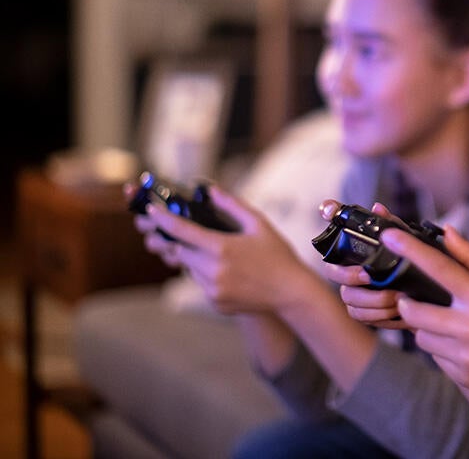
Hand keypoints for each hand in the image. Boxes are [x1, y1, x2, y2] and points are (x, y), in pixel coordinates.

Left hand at [131, 183, 315, 314]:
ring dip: (197, 260)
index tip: (152, 212)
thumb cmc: (278, 255)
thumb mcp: (259, 224)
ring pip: (190, 270)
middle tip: (204, 239)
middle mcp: (214, 270)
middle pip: (181, 251)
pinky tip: (231, 274)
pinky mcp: (216, 303)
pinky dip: (208, 277)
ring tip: (224, 258)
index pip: (182, 231)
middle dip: (186, 243)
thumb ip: (232, 205)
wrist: (291, 292)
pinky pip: (201, 285)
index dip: (163, 219)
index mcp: (222, 247)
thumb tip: (210, 190)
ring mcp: (214, 290)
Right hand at [320, 201, 408, 329]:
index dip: (326, 219)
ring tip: (396, 298)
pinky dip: (381, 316)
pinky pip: (363, 317)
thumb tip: (378, 208)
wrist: (432, 298)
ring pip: (350, 300)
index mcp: (357, 252)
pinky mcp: (365, 314)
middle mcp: (350, 272)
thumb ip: (392, 225)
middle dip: (350, 276)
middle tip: (368, 275)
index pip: (333, 235)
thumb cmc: (414, 264)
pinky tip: (397, 312)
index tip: (330, 214)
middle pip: (335, 274)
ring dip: (373, 301)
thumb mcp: (408, 242)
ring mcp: (355, 293)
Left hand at [389, 225, 468, 400]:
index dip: (410, 250)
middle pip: (415, 311)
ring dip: (426, 327)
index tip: (389, 236)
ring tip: (449, 323)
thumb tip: (446, 231)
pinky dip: (441, 348)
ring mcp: (467, 357)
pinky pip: (435, 357)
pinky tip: (463, 345)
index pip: (439, 268)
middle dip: (408, 302)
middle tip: (414, 298)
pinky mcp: (464, 377)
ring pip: (422, 337)